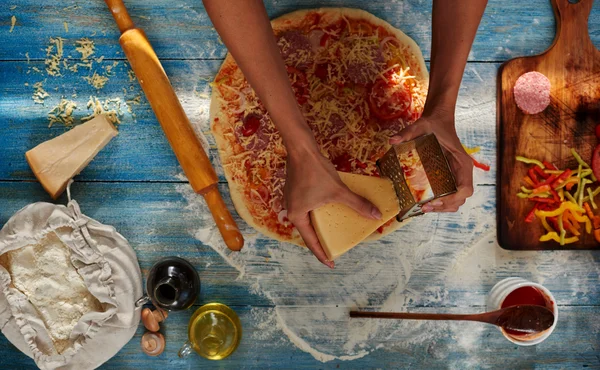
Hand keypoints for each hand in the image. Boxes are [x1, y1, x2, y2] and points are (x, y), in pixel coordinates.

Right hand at [283, 147, 381, 267]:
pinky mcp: (295, 190)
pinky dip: (316, 212)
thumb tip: (375, 215)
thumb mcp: (339, 191)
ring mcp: (292, 199)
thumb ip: (356, 204)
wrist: (301, 149)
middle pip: (308, 231)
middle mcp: (291, 210)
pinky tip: (327, 210)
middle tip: (332, 249)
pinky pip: (306, 207)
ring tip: (330, 231)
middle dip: (320, 240)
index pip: (311, 242)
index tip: (331, 264)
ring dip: (318, 225)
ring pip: (307, 219)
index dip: (322, 254)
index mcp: (298, 216)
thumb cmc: (317, 172)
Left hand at [390, 113, 473, 212]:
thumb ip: (407, 132)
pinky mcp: (450, 176)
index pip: (465, 188)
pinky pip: (450, 194)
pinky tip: (426, 201)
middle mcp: (463, 171)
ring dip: (443, 207)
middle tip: (425, 207)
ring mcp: (457, 175)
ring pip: (457, 199)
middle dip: (445, 206)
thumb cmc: (434, 124)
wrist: (438, 119)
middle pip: (461, 198)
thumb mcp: (420, 126)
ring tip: (425, 207)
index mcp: (462, 163)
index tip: (436, 201)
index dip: (453, 198)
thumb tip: (392, 141)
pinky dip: (441, 202)